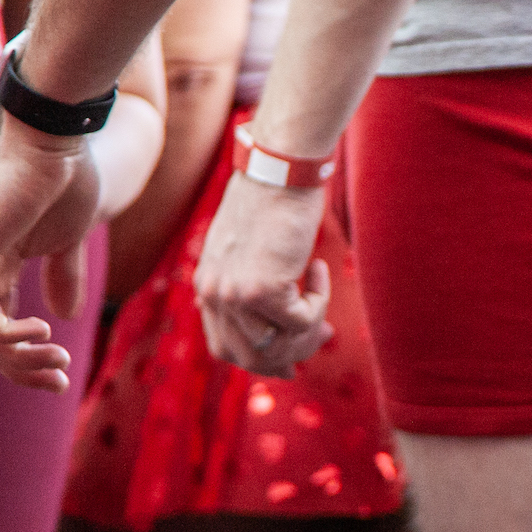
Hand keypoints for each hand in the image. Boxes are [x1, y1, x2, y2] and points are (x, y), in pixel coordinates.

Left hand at [0, 119, 102, 391]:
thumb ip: (63, 274)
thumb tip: (66, 314)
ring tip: (57, 356)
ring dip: (19, 357)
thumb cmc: (67, 180)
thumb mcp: (69, 240)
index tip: (62, 377)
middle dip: (23, 369)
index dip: (27, 360)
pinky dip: (7, 333)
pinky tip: (41, 331)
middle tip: (60, 380)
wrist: (58, 142)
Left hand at [195, 171, 335, 376]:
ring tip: (324, 310)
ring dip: (307, 333)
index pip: (224, 347)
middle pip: (249, 356)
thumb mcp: (250, 249)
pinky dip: (320, 301)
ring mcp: (236, 294)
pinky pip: (302, 320)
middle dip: (289, 356)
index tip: (289, 362)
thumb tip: (277, 328)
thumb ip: (250, 285)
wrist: (279, 169)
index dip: (260, 361)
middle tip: (322, 336)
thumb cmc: (271, 200)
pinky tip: (319, 269)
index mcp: (207, 285)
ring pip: (276, 346)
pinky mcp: (264, 289)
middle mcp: (214, 293)